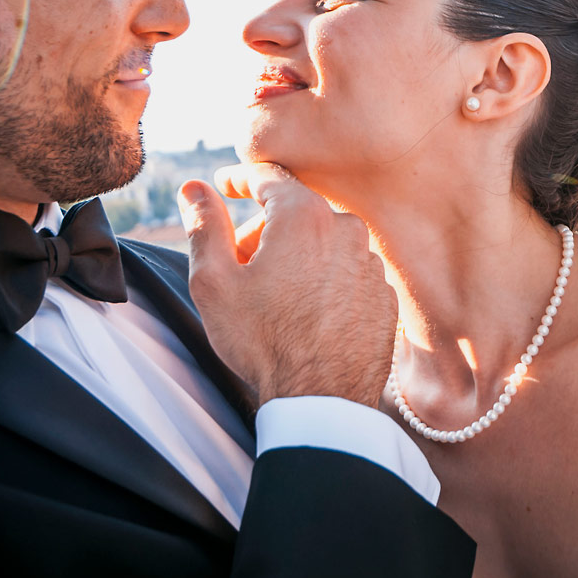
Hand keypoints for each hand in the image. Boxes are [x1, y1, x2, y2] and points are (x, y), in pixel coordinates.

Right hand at [179, 163, 395, 407]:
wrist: (321, 400)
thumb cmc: (262, 341)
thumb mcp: (214, 282)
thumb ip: (204, 226)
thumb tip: (194, 190)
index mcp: (304, 216)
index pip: (268, 177)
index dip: (239, 178)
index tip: (223, 185)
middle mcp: (346, 229)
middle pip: (297, 212)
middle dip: (265, 230)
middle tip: (240, 264)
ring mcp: (370, 263)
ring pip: (324, 243)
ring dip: (297, 256)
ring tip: (274, 297)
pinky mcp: (383, 295)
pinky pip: (347, 273)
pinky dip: (325, 281)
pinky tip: (305, 313)